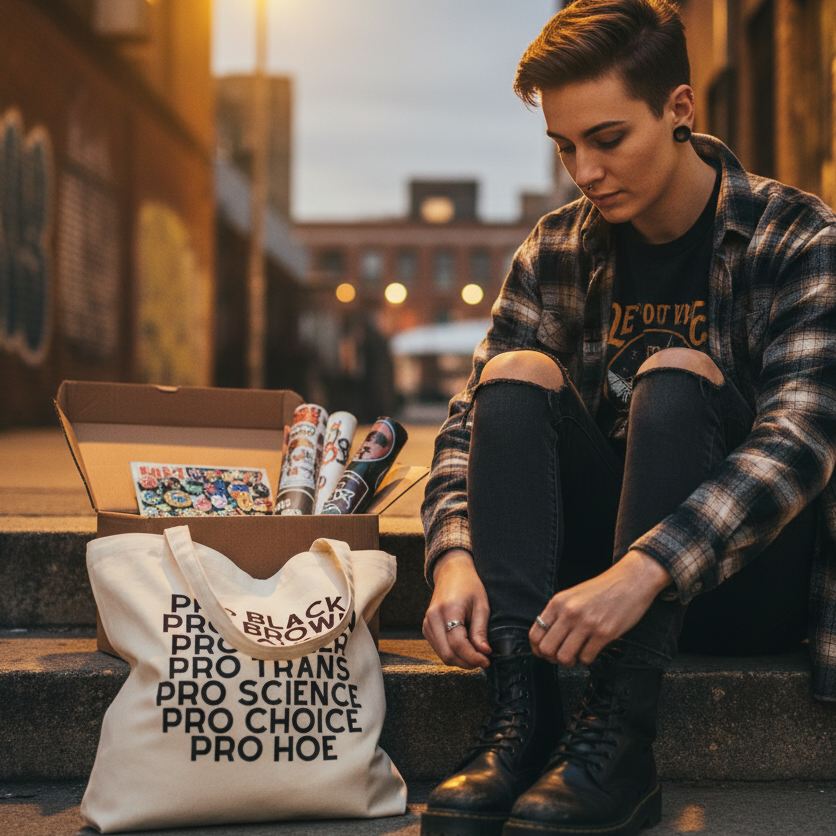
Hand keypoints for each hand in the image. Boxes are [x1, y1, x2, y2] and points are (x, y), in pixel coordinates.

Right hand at [423, 549, 491, 668]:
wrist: (451, 573)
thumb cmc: (469, 586)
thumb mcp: (481, 605)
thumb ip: (480, 630)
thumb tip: (484, 653)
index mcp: (448, 609)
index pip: (457, 644)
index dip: (473, 657)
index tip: (487, 660)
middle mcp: (433, 618)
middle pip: (447, 654)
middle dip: (467, 662)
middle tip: (483, 660)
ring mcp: (427, 623)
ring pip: (442, 655)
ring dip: (460, 660)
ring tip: (476, 653)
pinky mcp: (426, 628)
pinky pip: (439, 649)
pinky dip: (453, 653)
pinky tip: (465, 647)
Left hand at [529, 550, 672, 667]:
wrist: (630, 581)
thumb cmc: (602, 589)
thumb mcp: (572, 596)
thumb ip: (558, 614)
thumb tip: (546, 638)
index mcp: (558, 602)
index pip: (535, 634)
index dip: (536, 649)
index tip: (543, 653)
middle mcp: (569, 612)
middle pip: (547, 649)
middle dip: (552, 658)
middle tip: (560, 657)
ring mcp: (586, 623)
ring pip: (564, 657)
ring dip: (569, 662)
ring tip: (576, 655)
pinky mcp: (604, 633)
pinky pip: (586, 658)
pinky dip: (586, 659)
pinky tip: (590, 650)